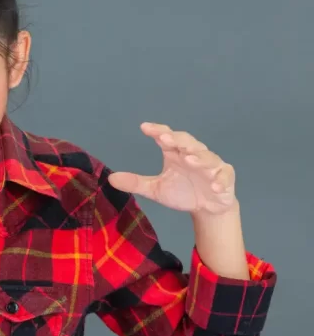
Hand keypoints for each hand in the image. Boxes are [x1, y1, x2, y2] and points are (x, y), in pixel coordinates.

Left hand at [108, 122, 236, 215]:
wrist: (207, 208)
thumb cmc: (182, 192)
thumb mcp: (156, 189)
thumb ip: (136, 183)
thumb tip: (111, 178)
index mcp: (176, 154)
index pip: (166, 137)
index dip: (157, 131)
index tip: (144, 127)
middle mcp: (194, 155)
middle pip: (187, 142)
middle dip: (177, 140)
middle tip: (165, 138)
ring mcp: (211, 166)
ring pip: (207, 158)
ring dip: (199, 158)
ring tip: (189, 159)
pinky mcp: (225, 179)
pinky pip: (224, 177)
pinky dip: (220, 180)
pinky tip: (214, 185)